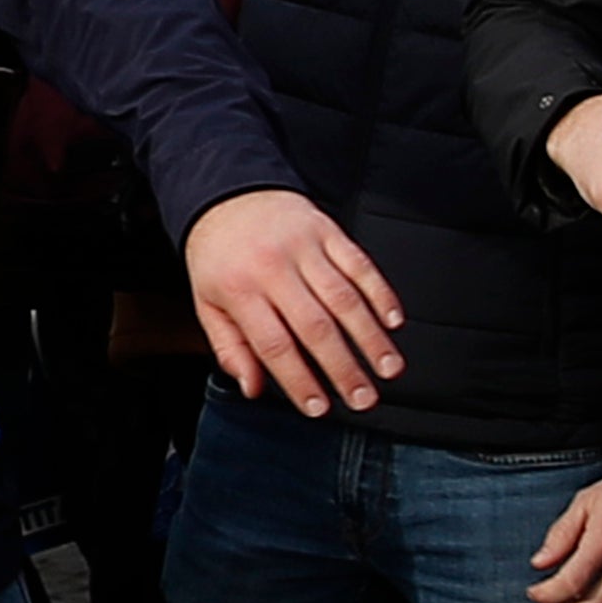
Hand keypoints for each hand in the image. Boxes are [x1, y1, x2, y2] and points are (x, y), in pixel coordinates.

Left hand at [185, 187, 406, 412]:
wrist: (227, 194)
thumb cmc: (219, 256)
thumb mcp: (206, 303)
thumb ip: (229, 347)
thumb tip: (252, 387)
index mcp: (239, 290)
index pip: (274, 344)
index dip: (299, 379)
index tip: (319, 408)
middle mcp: (274, 268)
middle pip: (315, 326)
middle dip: (343, 368)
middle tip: (363, 399)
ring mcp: (304, 247)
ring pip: (344, 297)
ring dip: (371, 337)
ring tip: (388, 368)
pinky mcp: (328, 231)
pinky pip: (360, 264)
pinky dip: (381, 294)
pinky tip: (394, 321)